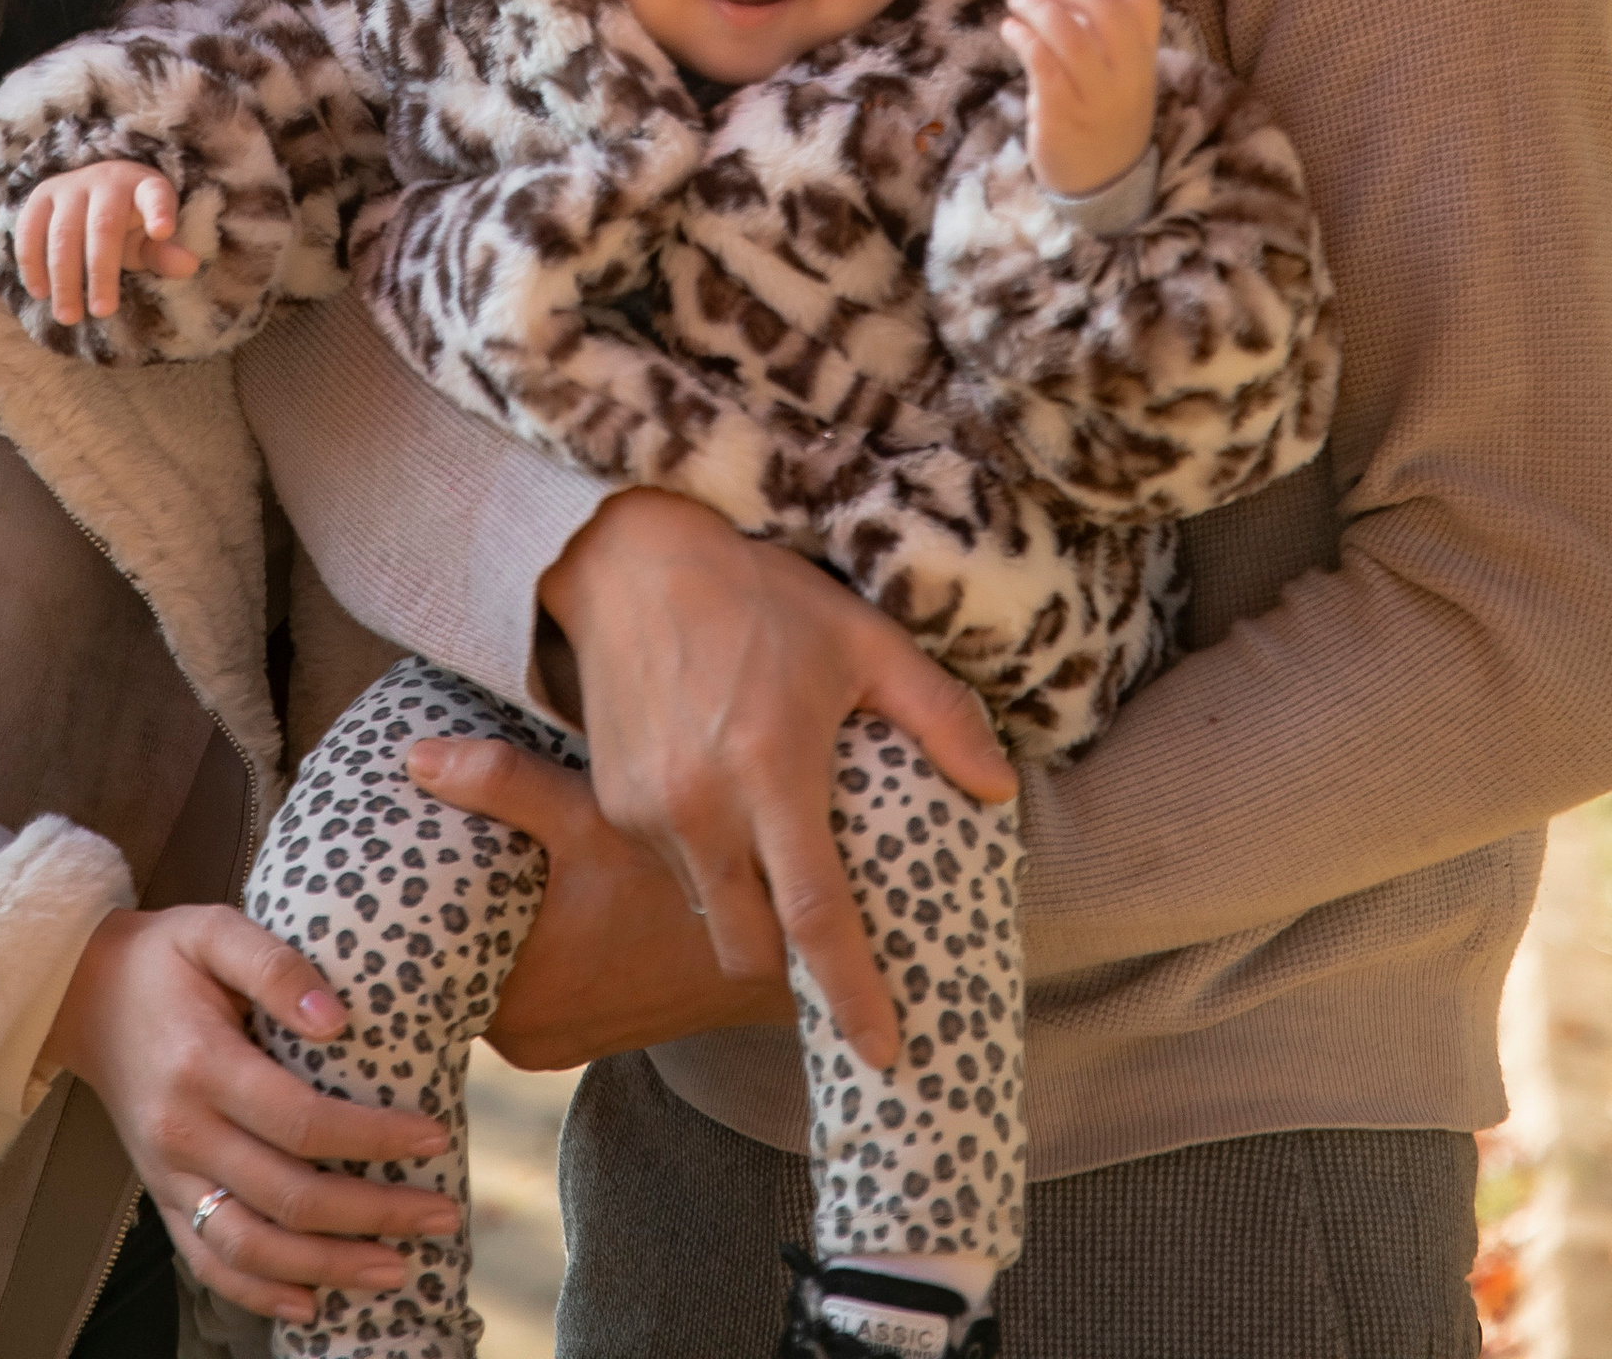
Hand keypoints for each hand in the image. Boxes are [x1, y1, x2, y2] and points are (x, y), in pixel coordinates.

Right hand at [16, 164, 202, 319]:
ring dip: (64, 277)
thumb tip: (189, 266)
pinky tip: (39, 292)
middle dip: (101, 272)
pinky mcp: (41, 196)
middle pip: (103, 226)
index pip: (155, 195)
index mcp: (144, 187)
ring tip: (69, 316)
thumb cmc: (129, 221)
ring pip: (63, 233)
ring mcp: (70, 186)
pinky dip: (32, 262)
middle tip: (102, 312)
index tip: (163, 231)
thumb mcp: (150, 237)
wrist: (93, 187)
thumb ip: (165, 253)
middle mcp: (106, 181)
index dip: (159, 211)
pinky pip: (30, 230)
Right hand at [47, 904, 459, 1323]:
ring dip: (328, 1268)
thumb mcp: (216, 930)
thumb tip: (338, 1020)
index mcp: (202, 1065)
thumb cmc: (163, 958)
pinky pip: (208, 1262)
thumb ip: (277, 966)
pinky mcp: (160, 1195)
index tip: (433, 1137)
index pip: (303, 1122)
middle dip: (374, 1215)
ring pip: (251, 1248)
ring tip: (396, 1267)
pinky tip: (311, 1301)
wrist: (80, 993)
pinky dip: (259, 1292)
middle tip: (441, 1213)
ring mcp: (168, 1174)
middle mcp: (183, 1132)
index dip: (373, 1139)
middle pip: (288, 1198)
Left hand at [402, 732, 797, 1069]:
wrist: (775, 949)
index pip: (422, 957)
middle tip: (416, 839)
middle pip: (452, 964)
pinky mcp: (585, 1032)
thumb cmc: (680, 885)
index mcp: (514, 1002)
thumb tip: (416, 757)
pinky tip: (518, 886)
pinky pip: (526, 985)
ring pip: (490, 973)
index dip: (401, 904)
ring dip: (483, 921)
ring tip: (462, 853)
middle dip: (439, 906)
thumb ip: (501, 783)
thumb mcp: (590, 817)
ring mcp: (558, 1041)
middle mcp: (527, 1038)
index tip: (383, 856)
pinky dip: (518, 941)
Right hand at [536, 488, 1012, 1069]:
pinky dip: (708, 866)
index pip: (815, 917)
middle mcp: (701, 807)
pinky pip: (671, 870)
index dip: (852, 993)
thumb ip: (937, 713)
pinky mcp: (612, 806)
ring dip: (747, 911)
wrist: (627, 560)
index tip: (883, 1051)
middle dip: (791, 970)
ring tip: (777, 861)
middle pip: (750, 948)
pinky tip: (726, 810)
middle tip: (832, 950)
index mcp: (772, 770)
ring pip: (709, 912)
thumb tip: (999, 789)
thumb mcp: (861, 638)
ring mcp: (648, 813)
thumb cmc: (756, 596)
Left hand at [1002, 0, 1159, 197]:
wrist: (1101, 187)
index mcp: (1145, 58)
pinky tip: (1010, 31)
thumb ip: (1106, 36)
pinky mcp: (1062, 115)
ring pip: (1071, 35)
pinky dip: (1023, 37)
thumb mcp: (1122, 77)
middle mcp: (1127, 75)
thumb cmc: (1104, 119)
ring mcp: (1096, 97)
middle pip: (1107, 9)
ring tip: (1017, 0)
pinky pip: (1043, 64)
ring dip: (1037, 7)